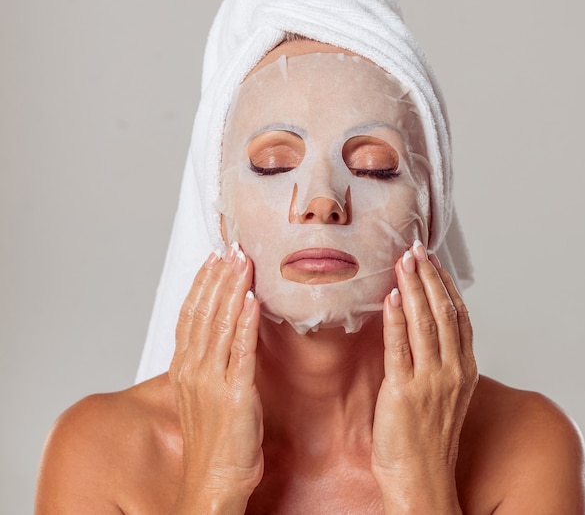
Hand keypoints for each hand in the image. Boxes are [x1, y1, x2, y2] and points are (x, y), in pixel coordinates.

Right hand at [169, 244, 262, 513]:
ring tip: (243, 262)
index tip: (213, 259)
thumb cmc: (213, 442)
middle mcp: (194, 370)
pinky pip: (241, 351)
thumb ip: (209, 362)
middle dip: (218, 277)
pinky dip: (246, 323)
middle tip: (231, 249)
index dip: (202, 284)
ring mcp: (213, 381)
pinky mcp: (236, 395)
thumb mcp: (204, 394)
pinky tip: (253, 300)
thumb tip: (220, 335)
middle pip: (203, 312)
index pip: (190, 315)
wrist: (214, 482)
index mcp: (185, 368)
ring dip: (232, 290)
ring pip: (220, 324)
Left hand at [372, 243, 477, 513]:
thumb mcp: (444, 395)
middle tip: (416, 248)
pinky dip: (396, 320)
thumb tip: (419, 327)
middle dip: (429, 276)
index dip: (446, 284)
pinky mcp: (404, 392)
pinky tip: (391, 297)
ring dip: (414, 287)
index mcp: (465, 370)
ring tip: (404, 261)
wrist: (422, 481)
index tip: (433, 260)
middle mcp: (453, 372)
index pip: (459, 316)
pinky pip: (400, 347)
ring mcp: (431, 381)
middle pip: (444, 312)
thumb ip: (438, 361)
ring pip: (425, 323)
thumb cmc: (428, 440)